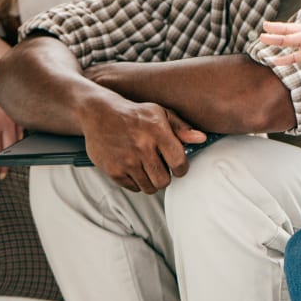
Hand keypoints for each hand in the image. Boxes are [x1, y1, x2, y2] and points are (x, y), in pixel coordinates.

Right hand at [75, 88, 206, 194]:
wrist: (99, 113)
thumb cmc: (133, 114)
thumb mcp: (160, 113)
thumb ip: (182, 127)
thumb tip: (201, 138)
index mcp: (157, 131)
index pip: (179, 163)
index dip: (181, 168)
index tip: (177, 165)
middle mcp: (142, 147)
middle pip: (164, 181)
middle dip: (165, 176)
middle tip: (161, 167)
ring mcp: (126, 160)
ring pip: (149, 187)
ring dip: (151, 180)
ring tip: (147, 167)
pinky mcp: (113, 170)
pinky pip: (133, 188)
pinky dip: (136, 181)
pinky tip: (134, 168)